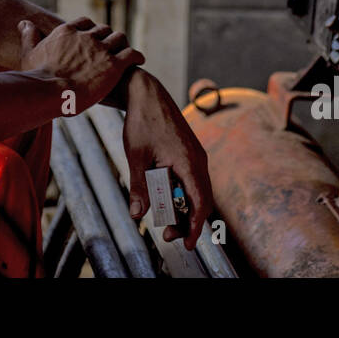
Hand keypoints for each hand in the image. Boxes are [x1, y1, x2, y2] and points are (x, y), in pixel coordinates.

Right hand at [18, 16, 143, 113]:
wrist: (49, 92)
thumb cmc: (36, 77)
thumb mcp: (29, 53)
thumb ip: (29, 36)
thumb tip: (23, 23)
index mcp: (67, 31)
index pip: (84, 22)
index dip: (90, 29)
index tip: (93, 36)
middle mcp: (86, 36)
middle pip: (104, 29)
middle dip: (108, 37)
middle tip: (111, 47)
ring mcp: (101, 50)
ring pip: (119, 38)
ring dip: (123, 44)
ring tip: (126, 51)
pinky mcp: (114, 65)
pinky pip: (131, 54)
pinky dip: (137, 55)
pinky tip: (140, 60)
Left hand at [122, 73, 212, 250]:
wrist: (147, 94)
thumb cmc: (143, 121)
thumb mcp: (137, 156)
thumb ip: (140, 187)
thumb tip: (138, 214)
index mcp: (189, 162)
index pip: (200, 203)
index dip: (195, 226)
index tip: (187, 243)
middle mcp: (198, 160)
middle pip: (202, 201)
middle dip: (188, 221)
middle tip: (168, 234)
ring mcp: (196, 156)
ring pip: (198, 191)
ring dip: (184, 208)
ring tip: (165, 219)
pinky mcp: (190, 153)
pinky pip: (192, 180)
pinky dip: (182, 194)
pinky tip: (166, 199)